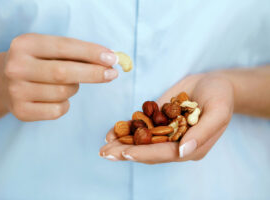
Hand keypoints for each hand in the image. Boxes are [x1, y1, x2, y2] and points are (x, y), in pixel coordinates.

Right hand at [2, 33, 117, 120]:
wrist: (3, 82)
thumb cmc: (37, 63)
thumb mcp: (49, 50)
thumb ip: (77, 54)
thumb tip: (109, 61)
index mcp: (25, 44)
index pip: (64, 47)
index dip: (91, 53)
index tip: (112, 58)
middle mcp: (16, 67)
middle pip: (64, 73)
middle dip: (93, 74)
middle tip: (112, 74)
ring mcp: (16, 91)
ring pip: (63, 93)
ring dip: (74, 89)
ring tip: (66, 83)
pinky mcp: (21, 111)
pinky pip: (57, 111)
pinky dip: (65, 104)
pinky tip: (56, 98)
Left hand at [100, 74, 233, 163]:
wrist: (213, 82)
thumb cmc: (220, 96)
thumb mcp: (218, 112)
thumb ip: (202, 133)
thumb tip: (183, 152)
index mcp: (191, 146)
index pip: (165, 153)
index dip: (145, 154)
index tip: (125, 153)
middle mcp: (176, 142)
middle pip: (149, 150)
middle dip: (126, 152)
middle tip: (105, 153)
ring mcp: (166, 132)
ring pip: (142, 140)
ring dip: (122, 143)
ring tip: (104, 145)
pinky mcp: (160, 120)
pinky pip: (142, 127)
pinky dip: (127, 129)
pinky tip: (112, 131)